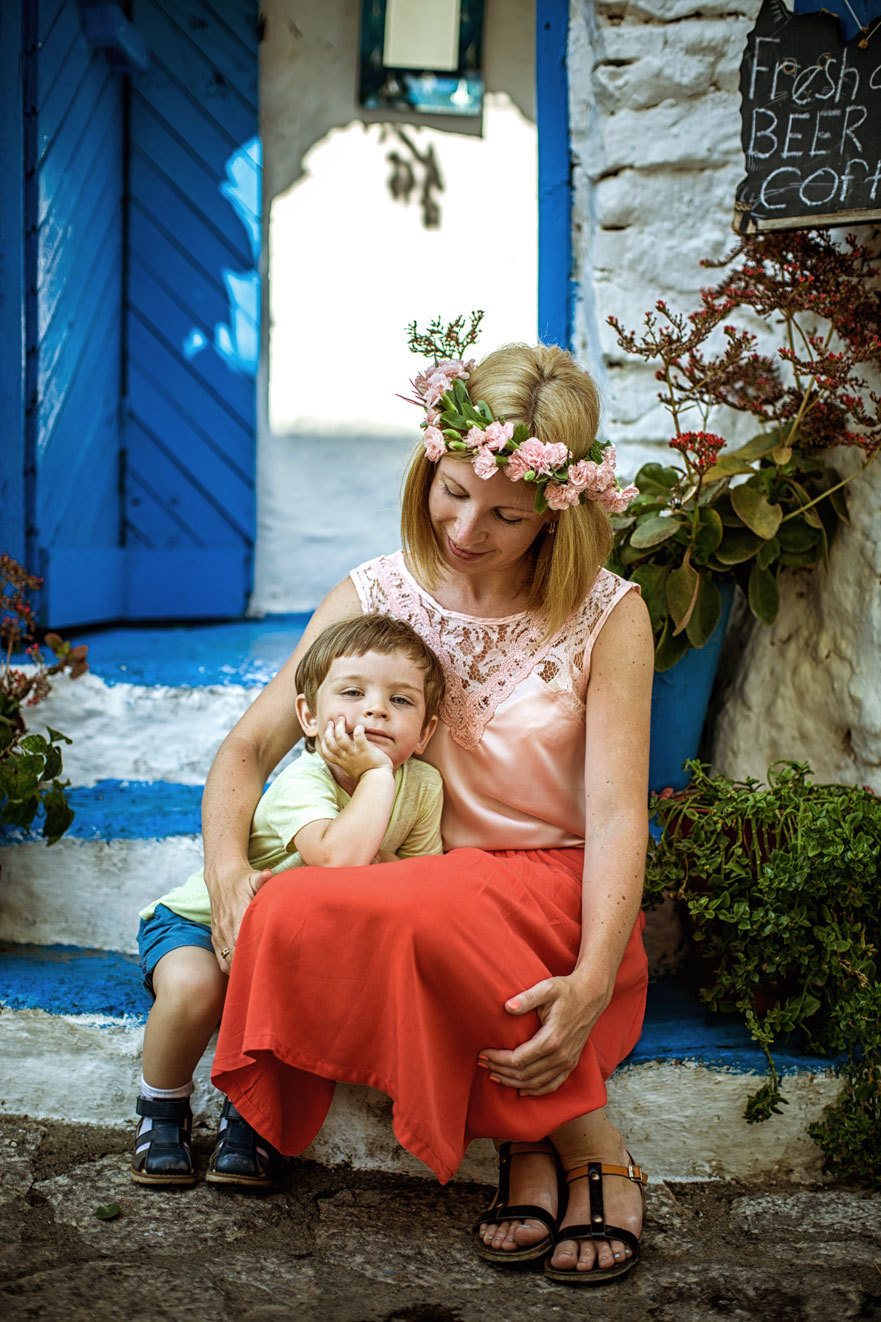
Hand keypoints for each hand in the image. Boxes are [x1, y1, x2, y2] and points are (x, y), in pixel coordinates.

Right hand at [208, 866, 273, 972]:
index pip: (242, 940)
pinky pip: (220, 960)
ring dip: (239, 971)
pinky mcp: (215, 938)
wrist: (221, 878)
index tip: (266, 964)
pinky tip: (243, 973)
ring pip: (227, 962)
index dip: (253, 955)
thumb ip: (262, 879)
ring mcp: (219, 934)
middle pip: (236, 956)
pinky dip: (230, 969)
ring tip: (255, 980)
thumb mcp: (253, 877)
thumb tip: (269, 874)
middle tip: (266, 978)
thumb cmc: (243, 880)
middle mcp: (225, 926)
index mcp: (236, 914)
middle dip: (249, 968)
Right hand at [319, 717, 393, 780]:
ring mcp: (354, 753)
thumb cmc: (367, 777)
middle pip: (330, 742)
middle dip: (329, 730)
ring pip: (340, 737)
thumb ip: (347, 765)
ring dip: (339, 726)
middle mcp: (345, 757)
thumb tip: (345, 763)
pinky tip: (360, 727)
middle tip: (332, 722)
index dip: (324, 742)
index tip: (326, 734)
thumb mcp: (352, 772)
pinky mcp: (364, 749)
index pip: (326, 752)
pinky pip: (358, 737)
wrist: (377, 780)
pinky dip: (358, 730)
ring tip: (342, 719)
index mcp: (342, 763)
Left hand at [478, 974, 612, 1096]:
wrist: (591, 996)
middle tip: (482, 1064)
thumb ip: (527, 998)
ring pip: (535, 1083)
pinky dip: (535, 1090)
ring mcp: (567, 1062)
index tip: (482, 1054)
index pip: (518, 1059)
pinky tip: (521, 1090)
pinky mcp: (571, 1063)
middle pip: (524, 1074)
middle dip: (500, 1071)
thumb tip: (506, 1007)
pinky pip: (552, 1085)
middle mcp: (560, 1055)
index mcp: (552, 1039)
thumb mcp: (547, 988)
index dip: (498, 1060)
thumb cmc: (567, 990)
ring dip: (512, 1082)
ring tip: (494, 1075)